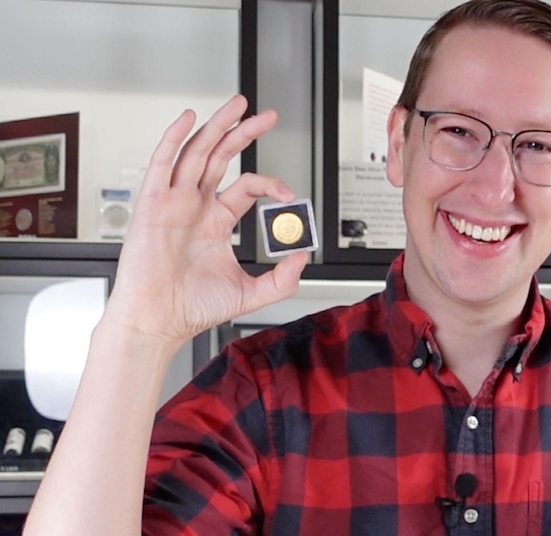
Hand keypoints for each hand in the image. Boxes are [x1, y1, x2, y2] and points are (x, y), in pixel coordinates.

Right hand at [104, 95, 307, 346]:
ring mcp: (174, 202)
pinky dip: (173, 139)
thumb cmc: (192, 308)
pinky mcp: (153, 205)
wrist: (158, 321)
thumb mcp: (251, 293)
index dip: (270, 184)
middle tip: (266, 116)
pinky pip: (162, 164)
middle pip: (222, 157)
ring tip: (237, 105)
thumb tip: (303, 256)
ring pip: (196, 152)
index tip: (289, 194)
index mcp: (216, 222)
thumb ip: (283, 278)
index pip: (247, 187)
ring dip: (216, 126)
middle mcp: (195, 207)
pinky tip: (188, 119)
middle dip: (244, 133)